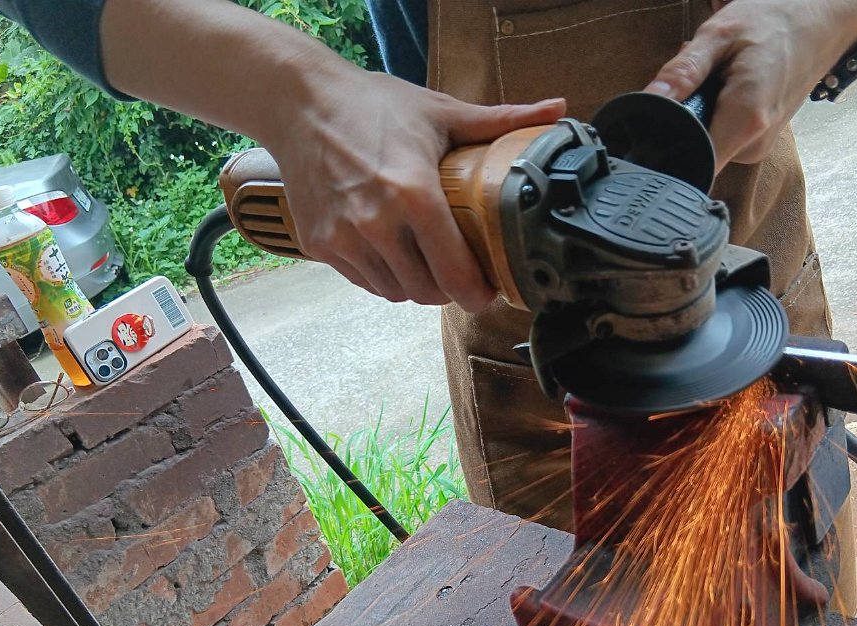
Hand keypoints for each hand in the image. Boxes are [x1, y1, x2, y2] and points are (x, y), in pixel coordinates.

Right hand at [265, 69, 564, 310]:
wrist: (298, 102)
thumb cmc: (372, 105)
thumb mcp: (440, 111)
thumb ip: (499, 121)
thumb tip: (558, 110)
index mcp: (414, 194)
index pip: (455, 274)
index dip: (478, 293)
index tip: (488, 291)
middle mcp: (376, 224)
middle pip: (427, 292)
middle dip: (449, 290)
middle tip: (460, 274)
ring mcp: (344, 238)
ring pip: (394, 292)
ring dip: (415, 285)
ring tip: (426, 262)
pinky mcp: (319, 244)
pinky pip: (363, 281)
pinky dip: (382, 276)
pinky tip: (391, 252)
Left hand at [644, 0, 856, 169]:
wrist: (823, 19)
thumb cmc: (775, 19)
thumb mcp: (720, 35)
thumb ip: (683, 71)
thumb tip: (648, 100)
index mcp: (744, 120)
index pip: (691, 165)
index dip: (666, 150)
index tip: (653, 129)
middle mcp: (753, 144)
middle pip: (693, 151)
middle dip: (683, 119)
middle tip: (697, 82)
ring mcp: (758, 146)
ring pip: (706, 143)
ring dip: (700, 113)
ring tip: (716, 78)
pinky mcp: (758, 142)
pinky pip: (722, 137)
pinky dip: (715, 114)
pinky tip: (727, 88)